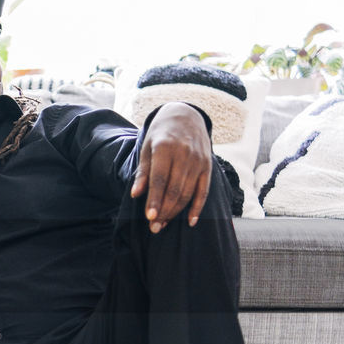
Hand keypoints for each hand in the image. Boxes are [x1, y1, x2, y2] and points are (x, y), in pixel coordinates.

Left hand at [129, 102, 212, 231]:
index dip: (155, 199)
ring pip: (188, 193)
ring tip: (163, 224)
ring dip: (176, 212)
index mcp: (165, 148)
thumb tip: (136, 194)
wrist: (185, 116)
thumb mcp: (147, 148)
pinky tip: (190, 221)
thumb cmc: (161, 135)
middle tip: (154, 228)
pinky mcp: (207, 166)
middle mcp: (184, 154)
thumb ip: (143, 172)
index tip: (149, 217)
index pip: (160, 179)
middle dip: (164, 211)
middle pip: (175, 189)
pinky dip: (198, 207)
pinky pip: (204, 191)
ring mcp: (198, 160)